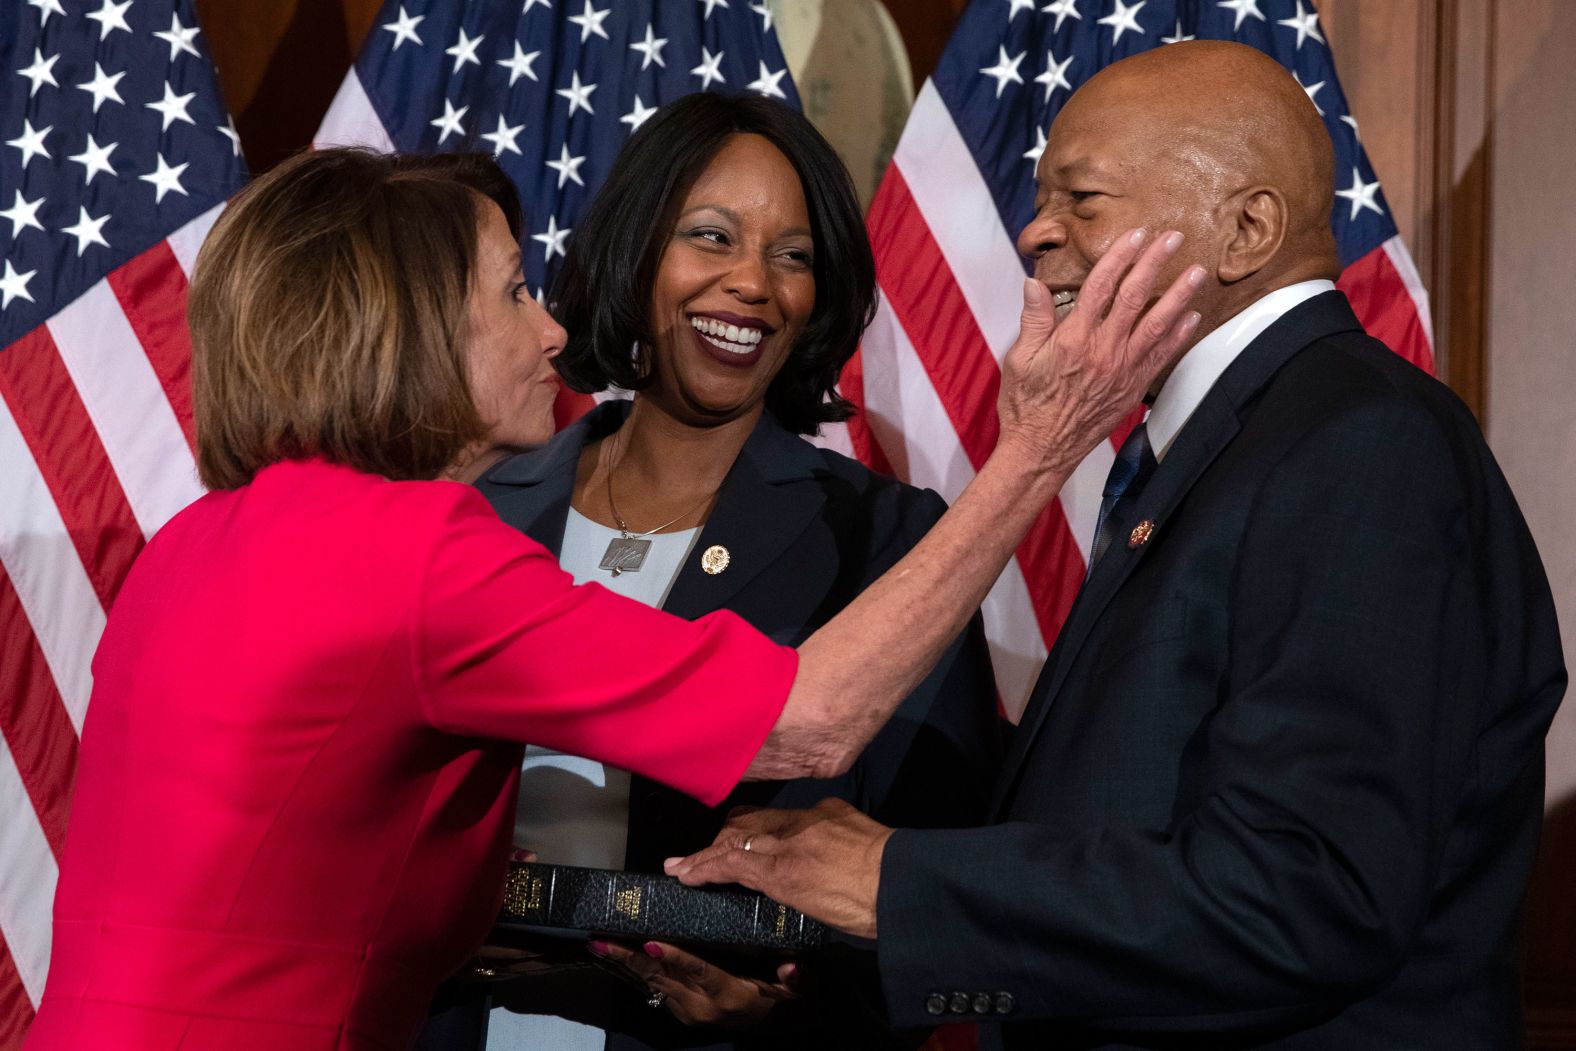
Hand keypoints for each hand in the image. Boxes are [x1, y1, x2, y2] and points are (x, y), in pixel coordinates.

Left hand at [587, 938, 799, 1027]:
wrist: (775, 1027)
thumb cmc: (785, 999)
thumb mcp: (799, 990)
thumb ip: (797, 979)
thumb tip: (793, 967)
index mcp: (729, 995)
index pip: (699, 971)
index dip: (675, 957)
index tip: (650, 942)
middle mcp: (702, 1007)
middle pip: (662, 977)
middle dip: (629, 957)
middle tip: (601, 939)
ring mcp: (687, 1011)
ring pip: (651, 983)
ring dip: (622, 963)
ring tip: (597, 943)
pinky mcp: (679, 1010)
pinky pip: (652, 987)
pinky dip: (631, 970)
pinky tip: (612, 954)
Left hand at [663, 799, 891, 939]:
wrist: (902, 885)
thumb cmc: (895, 878)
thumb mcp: (867, 847)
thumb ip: (842, 846)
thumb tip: (830, 862)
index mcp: (827, 812)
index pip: (776, 818)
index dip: (749, 829)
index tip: (735, 838)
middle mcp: (803, 820)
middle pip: (749, 823)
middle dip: (723, 838)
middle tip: (701, 856)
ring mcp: (789, 844)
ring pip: (734, 842)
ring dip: (705, 856)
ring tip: (681, 867)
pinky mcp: (779, 871)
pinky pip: (731, 864)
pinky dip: (705, 868)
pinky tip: (688, 875)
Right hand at [997, 228, 1203, 480]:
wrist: (1041, 450)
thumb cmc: (1026, 405)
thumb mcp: (1019, 358)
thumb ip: (1034, 319)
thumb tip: (1034, 283)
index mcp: (1073, 338)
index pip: (1101, 286)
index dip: (1120, 257)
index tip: (1136, 235)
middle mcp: (1103, 350)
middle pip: (1134, 297)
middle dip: (1155, 263)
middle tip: (1174, 238)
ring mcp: (1122, 370)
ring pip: (1157, 325)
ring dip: (1179, 295)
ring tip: (1197, 272)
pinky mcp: (1131, 389)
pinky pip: (1161, 357)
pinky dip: (1179, 336)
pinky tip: (1193, 317)